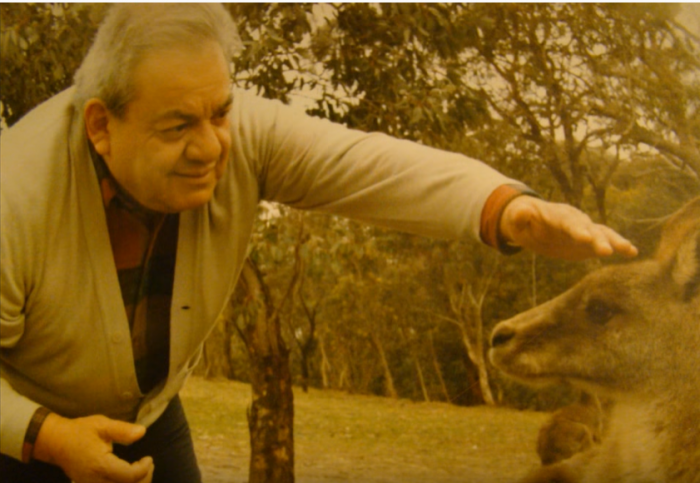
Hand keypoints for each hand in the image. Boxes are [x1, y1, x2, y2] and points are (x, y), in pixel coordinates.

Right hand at [33, 413, 153, 482]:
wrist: (56, 442)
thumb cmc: (80, 431)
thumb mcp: (102, 425)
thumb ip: (123, 430)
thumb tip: (142, 432)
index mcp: (100, 465)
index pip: (129, 476)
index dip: (143, 469)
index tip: (148, 458)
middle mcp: (95, 481)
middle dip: (143, 478)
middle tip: (148, 464)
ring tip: (141, 469)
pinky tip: (129, 476)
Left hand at [500, 196, 637, 260]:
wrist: (531, 222)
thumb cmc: (522, 221)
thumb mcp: (516, 220)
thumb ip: (519, 216)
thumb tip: (520, 211)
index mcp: (557, 216)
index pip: (568, 222)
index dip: (577, 230)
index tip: (586, 238)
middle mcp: (575, 220)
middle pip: (589, 228)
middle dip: (598, 239)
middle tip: (607, 251)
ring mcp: (585, 230)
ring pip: (602, 233)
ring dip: (615, 241)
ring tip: (629, 250)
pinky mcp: (589, 241)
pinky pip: (606, 242)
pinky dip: (618, 246)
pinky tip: (632, 252)